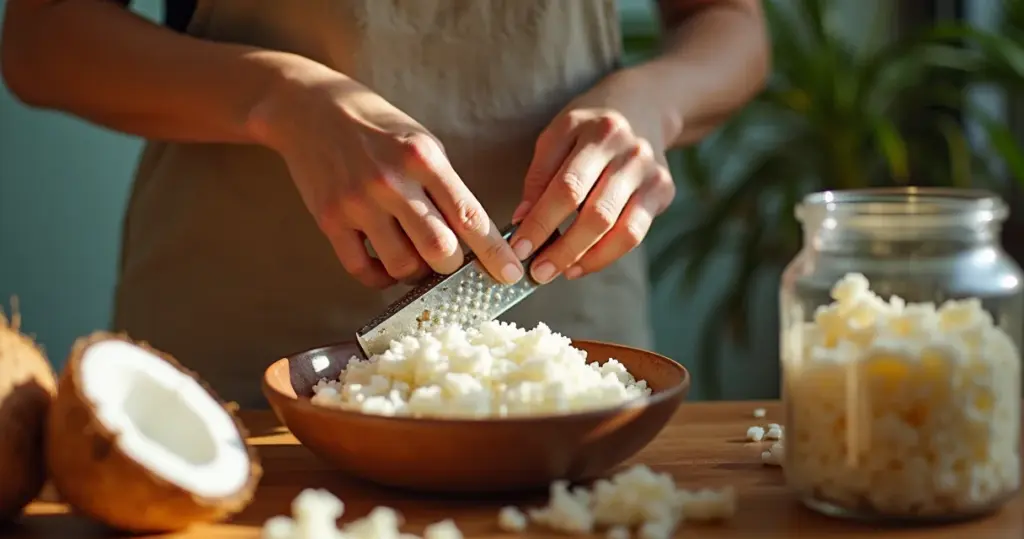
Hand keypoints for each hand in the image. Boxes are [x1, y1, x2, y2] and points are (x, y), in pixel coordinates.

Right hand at [249, 60, 522, 287]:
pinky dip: (381, 278)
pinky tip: (387, 265)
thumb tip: (473, 238)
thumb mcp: (421, 143)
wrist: (309, 109)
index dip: (495, 253)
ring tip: (416, 257)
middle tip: (451, 262)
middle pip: (439, 250)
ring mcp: (357, 202)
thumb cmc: (376, 128)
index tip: (511, 274)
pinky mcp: (329, 220)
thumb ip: (445, 187)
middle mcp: (391, 181)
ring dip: (417, 273)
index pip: (469, 216)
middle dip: (453, 267)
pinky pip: (362, 270)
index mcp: (423, 158)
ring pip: (402, 266)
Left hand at [509, 75, 675, 282]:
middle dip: (562, 248)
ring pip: (619, 228)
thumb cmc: (588, 128)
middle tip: (537, 273)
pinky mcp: (664, 189)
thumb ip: (539, 177)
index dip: (541, 223)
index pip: (566, 187)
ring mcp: (650, 171)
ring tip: (558, 272)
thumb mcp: (557, 137)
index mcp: (595, 130)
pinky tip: (581, 265)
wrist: (643, 105)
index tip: (518, 250)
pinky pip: (635, 233)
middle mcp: (629, 150)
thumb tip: (522, 223)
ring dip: (585, 257)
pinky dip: (605, 255)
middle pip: (596, 213)